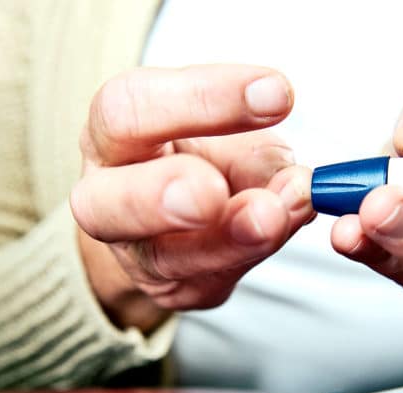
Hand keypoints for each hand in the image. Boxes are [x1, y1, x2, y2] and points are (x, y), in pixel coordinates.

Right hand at [70, 65, 313, 330]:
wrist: (186, 217)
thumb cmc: (207, 158)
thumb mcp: (231, 136)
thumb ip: (258, 154)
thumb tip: (297, 183)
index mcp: (112, 134)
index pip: (131, 108)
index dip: (201, 98)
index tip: (276, 93)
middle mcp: (105, 197)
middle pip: (106, 202)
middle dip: (161, 195)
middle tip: (212, 190)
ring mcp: (135, 255)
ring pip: (165, 258)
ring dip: (228, 237)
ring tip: (272, 215)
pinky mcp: (172, 290)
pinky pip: (211, 279)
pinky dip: (254, 252)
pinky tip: (283, 226)